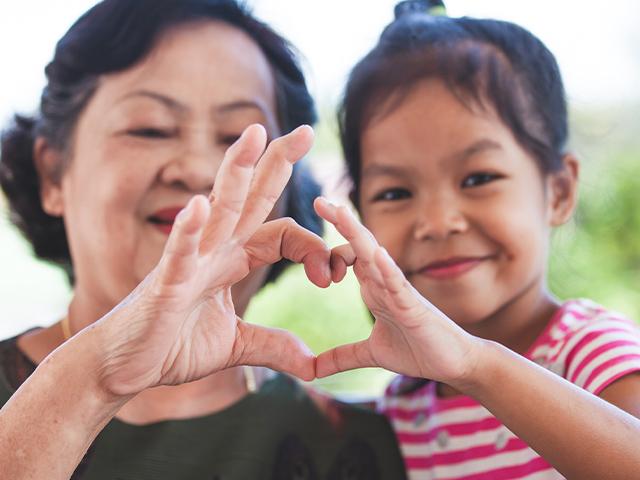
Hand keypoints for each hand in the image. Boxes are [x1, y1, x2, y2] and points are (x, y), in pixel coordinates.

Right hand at [92, 124, 326, 396]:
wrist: (126, 367)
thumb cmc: (173, 346)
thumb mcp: (235, 346)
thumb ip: (272, 346)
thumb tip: (311, 363)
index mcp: (233, 260)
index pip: (283, 234)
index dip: (313, 249)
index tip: (333, 276)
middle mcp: (214, 251)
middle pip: (251, 198)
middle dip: (277, 163)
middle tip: (306, 130)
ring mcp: (189, 262)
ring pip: (218, 209)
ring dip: (235, 172)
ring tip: (255, 135)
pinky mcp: (164, 285)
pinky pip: (178, 252)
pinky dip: (187, 230)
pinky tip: (198, 206)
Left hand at [314, 198, 480, 385]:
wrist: (455, 364)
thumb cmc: (419, 351)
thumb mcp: (371, 354)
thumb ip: (342, 357)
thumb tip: (312, 371)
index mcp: (374, 289)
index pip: (349, 258)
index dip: (328, 252)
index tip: (306, 252)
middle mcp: (385, 283)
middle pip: (360, 246)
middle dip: (341, 222)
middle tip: (319, 199)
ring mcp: (400, 292)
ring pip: (376, 257)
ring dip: (358, 234)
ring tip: (340, 212)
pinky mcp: (414, 307)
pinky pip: (399, 285)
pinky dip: (388, 269)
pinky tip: (377, 255)